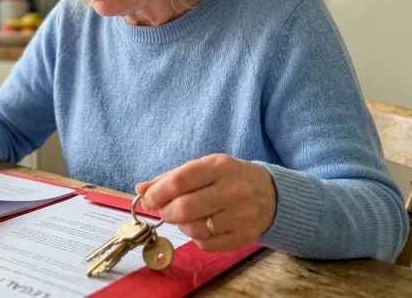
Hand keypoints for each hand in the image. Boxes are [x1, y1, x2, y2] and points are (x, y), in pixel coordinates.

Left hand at [135, 154, 275, 251]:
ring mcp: (241, 215)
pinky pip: (207, 244)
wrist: (270, 193)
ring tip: (185, 217)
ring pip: (195, 229)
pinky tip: (201, 227)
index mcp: (219, 166)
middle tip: (165, 210)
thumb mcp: (203, 168)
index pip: (179, 181)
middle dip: (167, 212)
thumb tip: (141, 190)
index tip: (148, 199)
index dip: (157, 193)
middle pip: (185, 208)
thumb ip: (170, 178)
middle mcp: (233, 190)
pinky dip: (197, 238)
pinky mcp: (245, 236)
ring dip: (182, 225)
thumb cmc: (228, 178)